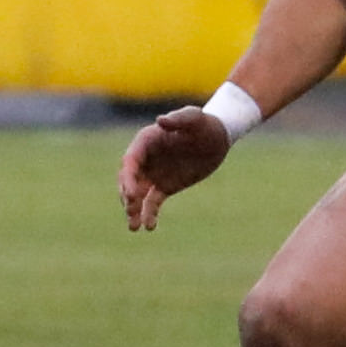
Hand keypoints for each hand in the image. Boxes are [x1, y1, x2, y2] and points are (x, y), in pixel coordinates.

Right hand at [117, 104, 233, 231]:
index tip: (132, 195)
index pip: (130, 162)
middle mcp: (144, 159)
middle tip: (131, 211)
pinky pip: (152, 202)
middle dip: (127, 196)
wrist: (218, 138)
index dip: (128, 178)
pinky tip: (150, 227)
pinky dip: (149, 214)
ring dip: (133, 210)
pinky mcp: (164, 186)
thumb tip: (159, 121)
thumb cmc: (204, 124)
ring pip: (137, 194)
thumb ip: (178, 119)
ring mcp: (153, 174)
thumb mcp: (194, 118)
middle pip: (128, 180)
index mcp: (145, 142)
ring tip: (134, 227)